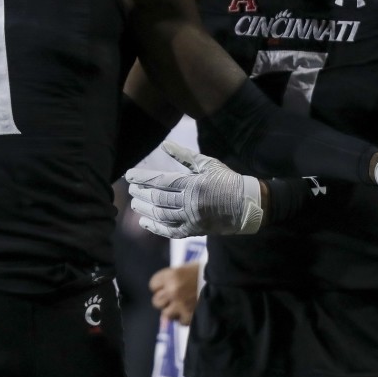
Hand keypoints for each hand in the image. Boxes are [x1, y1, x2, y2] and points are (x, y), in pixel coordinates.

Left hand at [124, 140, 262, 238]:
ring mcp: (192, 219)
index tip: (129, 176)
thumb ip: (185, 156)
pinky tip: (145, 222)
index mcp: (193, 185)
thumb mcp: (208, 164)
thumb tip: (164, 145)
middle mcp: (190, 203)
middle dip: (142, 194)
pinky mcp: (195, 231)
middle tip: (131, 189)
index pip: (161, 181)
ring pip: (162, 215)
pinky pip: (171, 231)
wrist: (248, 205)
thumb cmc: (227, 180)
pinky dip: (156, 228)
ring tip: (135, 204)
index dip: (143, 179)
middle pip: (159, 199)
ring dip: (146, 210)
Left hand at [149, 263, 200, 325]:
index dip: (160, 286)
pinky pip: (180, 322)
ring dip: (173, 312)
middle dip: (164, 301)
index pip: (153, 285)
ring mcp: (180, 304)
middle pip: (156, 301)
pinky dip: (184, 319)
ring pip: (166, 314)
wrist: (223, 281)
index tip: (166, 287)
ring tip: (182, 307)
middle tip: (173, 299)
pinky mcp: (189, 316)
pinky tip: (191, 311)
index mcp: (171, 275)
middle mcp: (173, 290)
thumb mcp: (185, 269)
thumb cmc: (204, 273)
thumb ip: (172, 280)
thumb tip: (161, 295)